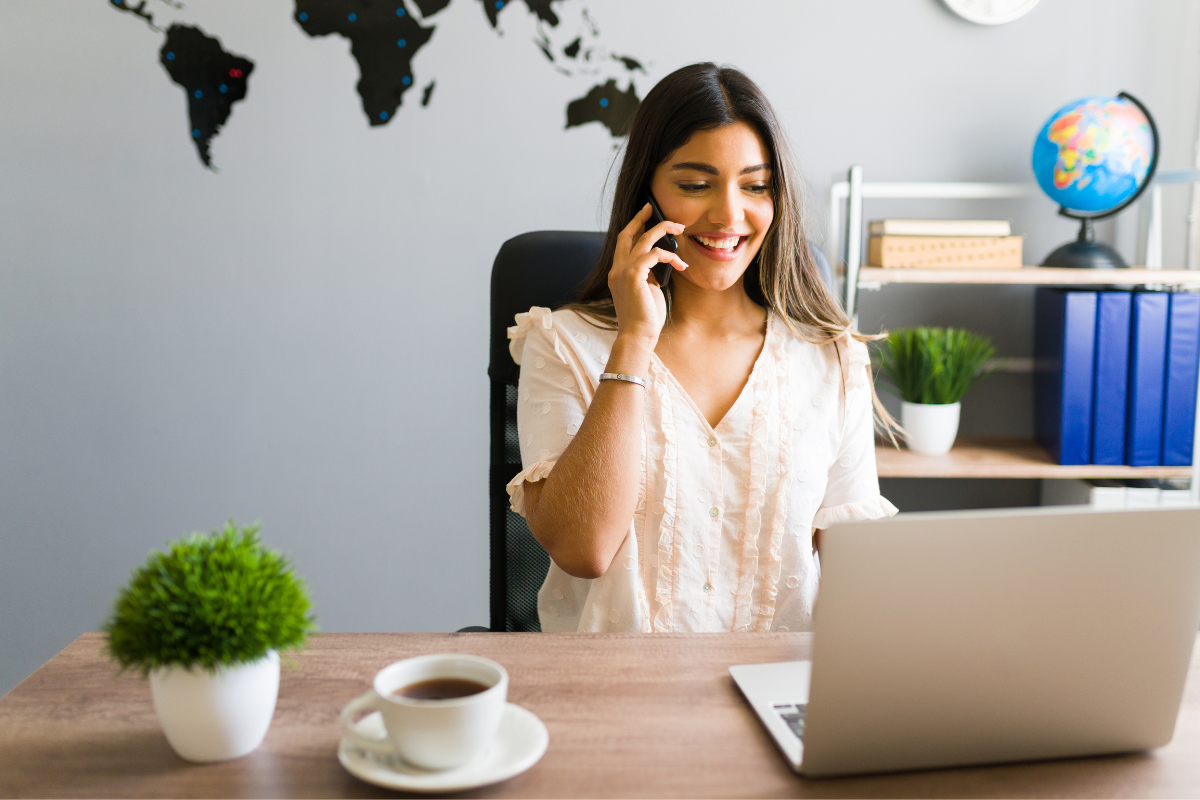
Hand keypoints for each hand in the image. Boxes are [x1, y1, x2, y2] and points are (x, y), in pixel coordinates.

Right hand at [609, 203, 687, 344]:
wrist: (637, 336)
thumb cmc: (645, 319)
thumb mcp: (647, 291)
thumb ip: (649, 275)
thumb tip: (661, 262)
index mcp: (618, 274)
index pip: (623, 243)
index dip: (634, 227)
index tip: (646, 216)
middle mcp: (617, 270)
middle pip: (628, 234)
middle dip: (641, 218)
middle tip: (653, 208)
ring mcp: (623, 271)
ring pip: (644, 239)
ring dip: (663, 230)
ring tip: (680, 229)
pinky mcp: (633, 275)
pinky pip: (655, 254)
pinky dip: (670, 255)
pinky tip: (681, 265)